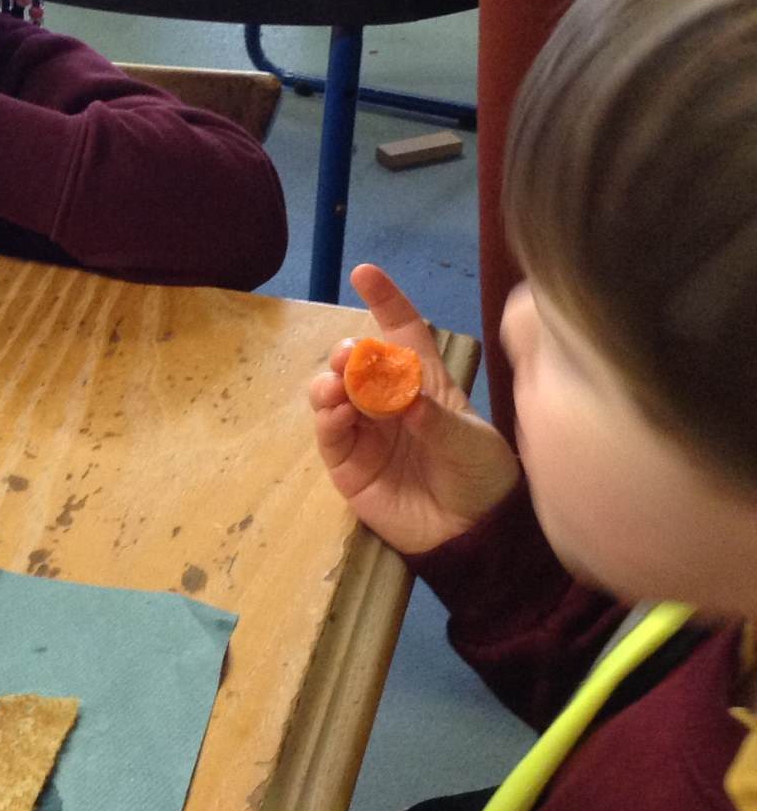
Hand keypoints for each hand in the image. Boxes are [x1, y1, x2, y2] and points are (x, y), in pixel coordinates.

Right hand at [309, 264, 518, 554]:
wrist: (471, 537)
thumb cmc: (481, 479)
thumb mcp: (472, 444)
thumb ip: (435, 420)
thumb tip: (402, 398)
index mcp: (424, 383)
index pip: (401, 332)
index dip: (384, 301)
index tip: (364, 273)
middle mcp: (389, 401)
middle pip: (358, 361)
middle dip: (349, 351)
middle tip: (351, 357)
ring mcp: (365, 431)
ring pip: (333, 392)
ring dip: (332, 381)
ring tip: (341, 386)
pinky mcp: (347, 463)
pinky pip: (328, 431)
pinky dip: (329, 416)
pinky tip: (340, 412)